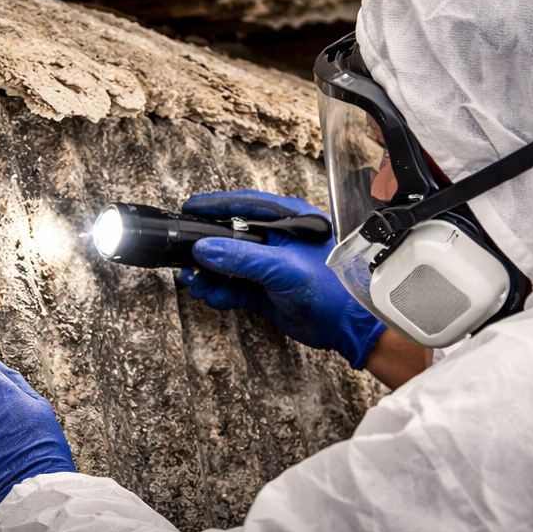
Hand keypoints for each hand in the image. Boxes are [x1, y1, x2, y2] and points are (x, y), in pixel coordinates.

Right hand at [179, 189, 386, 370]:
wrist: (347, 326)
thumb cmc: (331, 288)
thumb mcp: (282, 268)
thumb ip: (242, 257)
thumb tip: (205, 248)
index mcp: (288, 220)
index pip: (244, 205)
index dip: (215, 206)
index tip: (189, 209)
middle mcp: (276, 240)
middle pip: (231, 237)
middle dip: (206, 249)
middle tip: (185, 257)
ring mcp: (269, 267)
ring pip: (229, 265)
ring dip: (210, 275)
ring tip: (194, 283)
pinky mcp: (265, 291)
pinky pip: (235, 288)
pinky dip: (222, 293)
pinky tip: (212, 296)